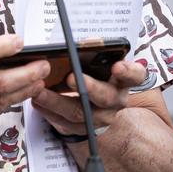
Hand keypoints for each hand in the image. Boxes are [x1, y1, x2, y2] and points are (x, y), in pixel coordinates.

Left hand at [29, 60, 147, 137]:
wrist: (98, 105)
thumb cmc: (98, 75)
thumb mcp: (101, 61)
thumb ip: (96, 51)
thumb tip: (87, 42)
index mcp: (124, 80)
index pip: (135, 75)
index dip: (128, 71)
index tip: (117, 65)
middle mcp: (116, 100)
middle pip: (105, 97)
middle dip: (87, 87)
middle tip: (70, 77)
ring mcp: (101, 117)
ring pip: (80, 113)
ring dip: (57, 102)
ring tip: (39, 91)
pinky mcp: (84, 129)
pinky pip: (65, 124)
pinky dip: (49, 112)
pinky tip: (37, 101)